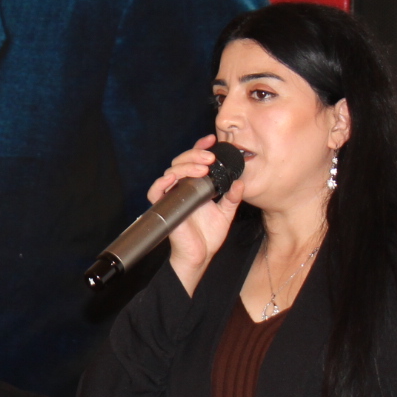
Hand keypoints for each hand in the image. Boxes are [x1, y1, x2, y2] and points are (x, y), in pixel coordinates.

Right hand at [146, 135, 246, 295]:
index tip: (213, 140)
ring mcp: (172, 196)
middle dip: (195, 155)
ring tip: (202, 168)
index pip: (195, 161)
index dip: (201, 148)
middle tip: (210, 158)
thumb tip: (240, 182)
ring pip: (171, 171)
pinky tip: (175, 178)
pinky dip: (162, 181)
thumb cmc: (209, 236)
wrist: (200, 255)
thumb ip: (232, 197)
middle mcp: (183, 187)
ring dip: (185, 166)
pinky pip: (156, 190)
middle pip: (182, 161)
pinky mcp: (163, 206)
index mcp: (196, 186)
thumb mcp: (226, 213)